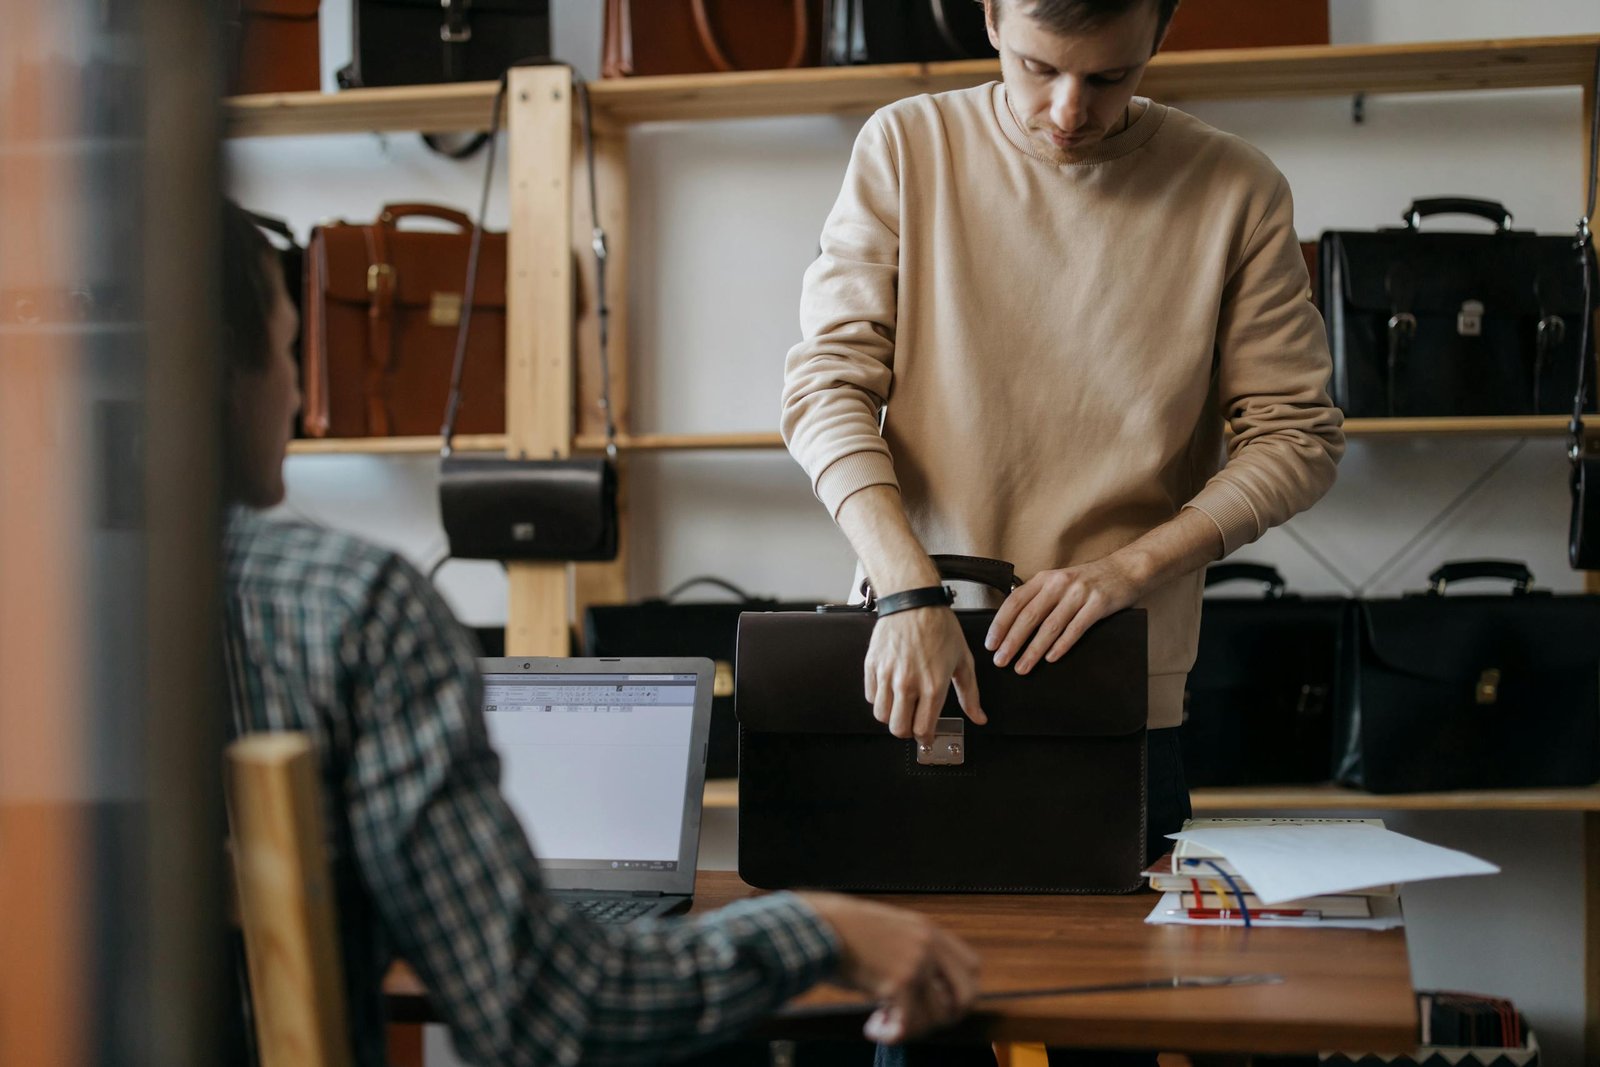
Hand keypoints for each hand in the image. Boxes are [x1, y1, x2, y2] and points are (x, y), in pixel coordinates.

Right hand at [799, 892, 980, 1043]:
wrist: (820, 926)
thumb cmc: (845, 929)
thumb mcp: (891, 928)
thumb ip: (913, 950)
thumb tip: (924, 989)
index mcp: (929, 930)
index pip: (972, 967)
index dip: (961, 991)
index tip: (940, 1002)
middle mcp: (929, 946)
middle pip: (966, 996)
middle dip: (947, 1017)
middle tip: (920, 1022)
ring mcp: (917, 965)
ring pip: (934, 1018)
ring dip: (910, 1028)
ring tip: (883, 1022)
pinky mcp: (899, 984)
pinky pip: (907, 1025)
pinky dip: (891, 1035)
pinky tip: (874, 1029)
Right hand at [864, 606, 985, 744]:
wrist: (914, 600)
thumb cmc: (940, 627)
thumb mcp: (963, 660)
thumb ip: (970, 694)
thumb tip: (979, 718)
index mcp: (933, 686)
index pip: (922, 729)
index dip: (925, 738)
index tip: (926, 737)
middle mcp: (908, 684)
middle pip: (898, 729)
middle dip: (907, 732)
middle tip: (912, 724)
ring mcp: (887, 675)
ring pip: (881, 716)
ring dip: (892, 716)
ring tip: (901, 707)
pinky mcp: (872, 665)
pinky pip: (871, 696)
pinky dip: (879, 699)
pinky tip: (890, 690)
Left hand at [986, 555, 1143, 674]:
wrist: (1126, 569)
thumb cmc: (1089, 581)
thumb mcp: (1060, 583)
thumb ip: (1039, 599)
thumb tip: (1013, 627)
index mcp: (1045, 579)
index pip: (1015, 602)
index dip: (1000, 623)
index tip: (991, 643)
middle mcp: (1059, 584)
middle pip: (1029, 616)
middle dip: (1012, 641)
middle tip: (1000, 660)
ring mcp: (1079, 593)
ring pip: (1050, 626)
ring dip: (1033, 650)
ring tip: (1022, 667)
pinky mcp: (1098, 604)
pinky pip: (1075, 628)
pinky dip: (1061, 645)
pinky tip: (1050, 658)